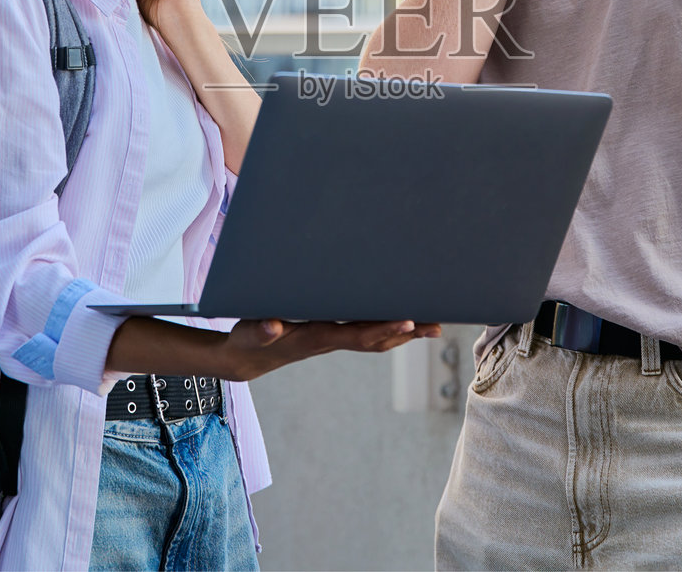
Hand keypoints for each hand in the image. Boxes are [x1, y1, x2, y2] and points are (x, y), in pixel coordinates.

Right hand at [216, 318, 441, 381]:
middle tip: (436, 327)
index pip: (355, 334)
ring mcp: (332, 340)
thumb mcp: (248, 334)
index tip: (407, 322)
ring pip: (374, 340)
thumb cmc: (247, 341)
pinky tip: (405, 324)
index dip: (382, 329)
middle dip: (405, 334)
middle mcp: (329, 341)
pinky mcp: (330, 336)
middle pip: (374, 340)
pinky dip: (388, 330)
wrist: (245, 358)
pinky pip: (365, 334)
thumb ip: (260, 330)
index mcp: (314, 338)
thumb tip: (272, 326)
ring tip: (433, 327)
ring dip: (404, 335)